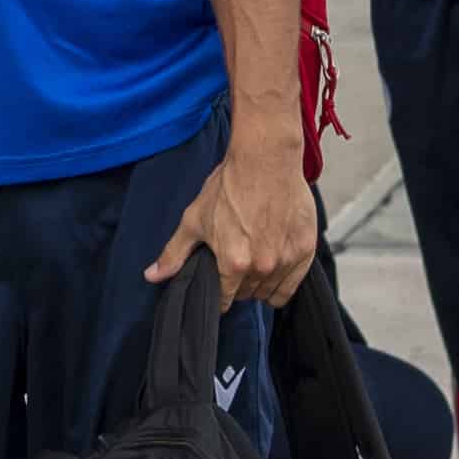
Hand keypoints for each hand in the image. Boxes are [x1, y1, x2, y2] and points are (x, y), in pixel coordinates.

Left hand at [148, 135, 316, 305]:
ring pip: (270, 292)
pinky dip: (283, 280)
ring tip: (255, 255)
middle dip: (239, 284)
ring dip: (261, 282)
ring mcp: (286, 260)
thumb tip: (152, 276)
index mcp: (234, 263)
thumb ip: (174, 254)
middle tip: (237, 258)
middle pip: (248, 295)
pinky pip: (293, 285)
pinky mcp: (305, 250)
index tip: (220, 279)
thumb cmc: (229, 186)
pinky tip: (275, 262)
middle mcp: (262, 267)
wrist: (265, 159)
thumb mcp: (194, 220)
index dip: (220, 291)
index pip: (225, 300)